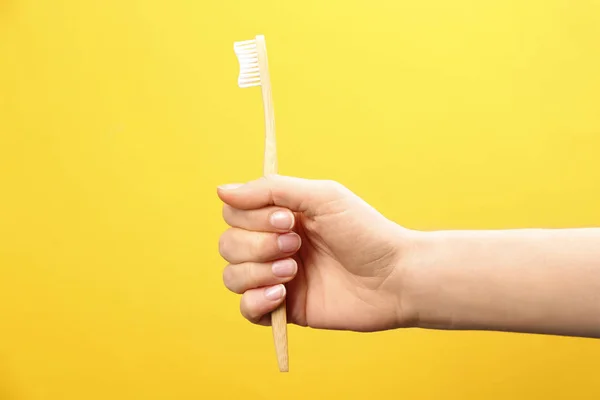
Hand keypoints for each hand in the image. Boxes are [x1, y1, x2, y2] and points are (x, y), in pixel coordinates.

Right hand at [217, 175, 413, 331]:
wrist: (395, 277)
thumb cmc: (365, 232)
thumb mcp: (322, 197)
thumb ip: (272, 189)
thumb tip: (221, 190)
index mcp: (279, 216)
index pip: (234, 213)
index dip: (251, 217)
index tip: (288, 220)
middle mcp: (273, 245)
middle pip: (228, 244)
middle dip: (258, 245)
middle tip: (297, 245)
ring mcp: (277, 277)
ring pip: (232, 276)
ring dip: (258, 271)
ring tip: (295, 271)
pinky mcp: (285, 308)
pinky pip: (246, 309)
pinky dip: (256, 301)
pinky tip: (282, 295)